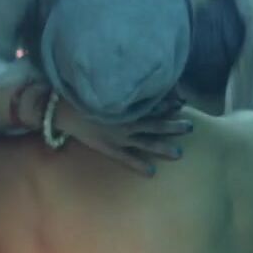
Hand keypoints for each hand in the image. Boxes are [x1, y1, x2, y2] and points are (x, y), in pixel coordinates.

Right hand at [53, 99, 192, 175]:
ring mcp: (118, 136)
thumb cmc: (83, 95)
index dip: (168, 105)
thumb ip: (121, 87)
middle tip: (190, 127)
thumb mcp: (103, 87)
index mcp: (125, 106)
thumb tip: (138, 81)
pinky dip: (139, 165)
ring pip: (145, 143)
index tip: (183, 104)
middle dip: (173, 126)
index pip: (152, 105)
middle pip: (155, 124)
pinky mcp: (108, 148)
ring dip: (162, 148)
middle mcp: (126, 121)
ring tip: (179, 154)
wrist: (62, 109)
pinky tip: (152, 172)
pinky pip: (127, 159)